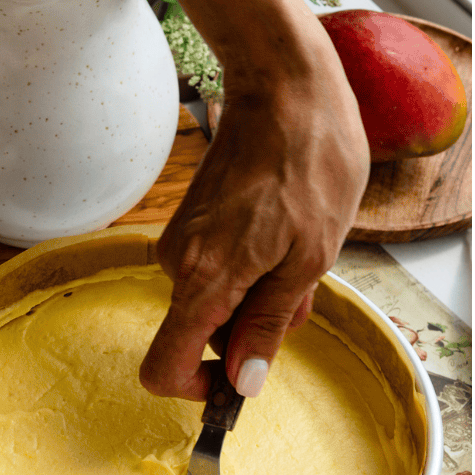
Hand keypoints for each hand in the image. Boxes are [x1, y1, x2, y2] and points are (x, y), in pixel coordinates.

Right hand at [139, 38, 368, 400]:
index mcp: (205, 278)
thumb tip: (243, 382)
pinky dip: (253, 269)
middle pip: (201, 336)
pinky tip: (286, 230)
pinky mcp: (193, 223)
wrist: (286, 85)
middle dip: (253, 329)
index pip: (164, 366)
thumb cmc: (310, 160)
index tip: (239, 381)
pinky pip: (217, 272)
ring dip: (260, 294)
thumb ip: (270, 324)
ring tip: (300, 247)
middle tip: (301, 287)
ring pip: (216, 302)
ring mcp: (182, 241)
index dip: (199, 388)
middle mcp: (179, 263)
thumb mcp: (310, 257)